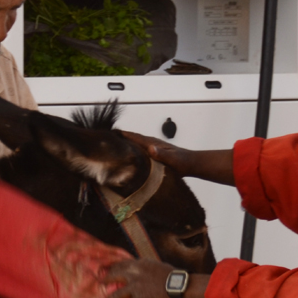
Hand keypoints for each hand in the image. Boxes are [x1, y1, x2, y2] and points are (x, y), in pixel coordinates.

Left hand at [103, 260, 208, 297]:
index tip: (105, 270)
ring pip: (115, 295)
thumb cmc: (172, 275)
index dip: (111, 268)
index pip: (120, 264)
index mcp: (139, 263)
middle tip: (100, 283)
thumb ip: (143, 267)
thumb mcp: (155, 265)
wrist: (180, 286)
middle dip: (105, 280)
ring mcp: (135, 286)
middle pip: (112, 276)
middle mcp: (134, 273)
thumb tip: (137, 269)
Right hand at [118, 131, 236, 186]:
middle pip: (130, 139)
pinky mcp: (153, 154)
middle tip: (104, 139)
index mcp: (152, 143)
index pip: (133, 136)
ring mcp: (152, 148)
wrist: (193, 164)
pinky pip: (138, 151)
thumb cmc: (184, 162)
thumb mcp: (173, 160)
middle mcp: (150, 144)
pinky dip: (130, 151)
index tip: (108, 134)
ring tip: (111, 147)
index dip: (120, 135)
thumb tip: (151, 149)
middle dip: (118, 138)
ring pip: (133, 144)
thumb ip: (162, 155)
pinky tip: (126, 157)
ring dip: (123, 144)